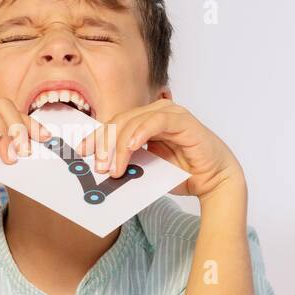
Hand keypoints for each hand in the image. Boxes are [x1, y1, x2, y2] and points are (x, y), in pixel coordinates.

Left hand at [76, 99, 241, 199]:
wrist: (213, 181)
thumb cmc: (183, 173)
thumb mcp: (146, 168)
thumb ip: (128, 162)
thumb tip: (101, 167)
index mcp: (144, 122)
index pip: (113, 124)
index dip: (96, 138)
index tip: (82, 153)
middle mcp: (155, 114)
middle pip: (119, 121)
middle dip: (104, 143)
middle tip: (98, 165)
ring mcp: (169, 114)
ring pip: (133, 122)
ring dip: (119, 146)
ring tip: (113, 168)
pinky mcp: (182, 120)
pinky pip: (156, 122)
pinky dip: (141, 133)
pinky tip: (131, 146)